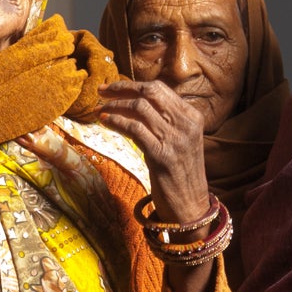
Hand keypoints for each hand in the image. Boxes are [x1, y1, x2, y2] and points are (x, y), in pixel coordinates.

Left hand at [92, 78, 209, 226]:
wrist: (191, 206)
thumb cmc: (180, 174)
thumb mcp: (179, 140)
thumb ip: (166, 121)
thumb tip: (135, 103)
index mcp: (192, 116)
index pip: (159, 89)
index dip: (133, 85)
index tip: (112, 87)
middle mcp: (186, 124)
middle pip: (150, 92)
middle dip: (122, 88)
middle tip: (101, 91)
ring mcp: (175, 139)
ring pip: (140, 108)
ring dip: (114, 105)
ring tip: (99, 109)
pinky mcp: (162, 155)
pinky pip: (135, 129)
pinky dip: (116, 121)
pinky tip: (105, 122)